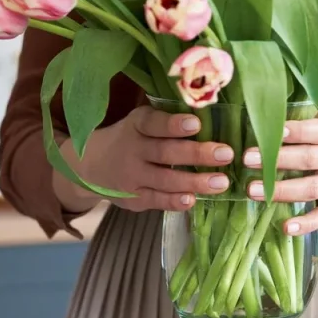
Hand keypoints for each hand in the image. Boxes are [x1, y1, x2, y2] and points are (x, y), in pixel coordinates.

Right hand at [53, 106, 233, 213]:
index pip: (153, 124)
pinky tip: (193, 200)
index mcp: (136, 126)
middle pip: (165, 153)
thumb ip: (167, 121)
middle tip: (226, 153)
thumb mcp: (140, 122)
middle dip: (197, 154)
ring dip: (195, 182)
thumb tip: (211, 115)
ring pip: (165, 180)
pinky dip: (174, 202)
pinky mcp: (134, 198)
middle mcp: (133, 150)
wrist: (91, 165)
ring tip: (221, 182)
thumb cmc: (131, 138)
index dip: (173, 125)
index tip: (196, 124)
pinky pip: (156, 200)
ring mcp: (132, 177)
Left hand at [242, 112, 317, 234]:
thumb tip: (269, 119)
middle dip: (277, 160)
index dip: (292, 131)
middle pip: (309, 159)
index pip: (315, 131)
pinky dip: (305, 223)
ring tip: (253, 190)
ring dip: (281, 191)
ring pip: (312, 188)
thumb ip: (311, 126)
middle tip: (247, 159)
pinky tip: (285, 227)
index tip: (268, 131)